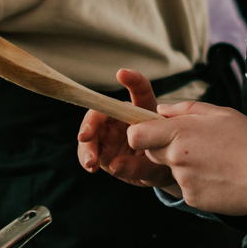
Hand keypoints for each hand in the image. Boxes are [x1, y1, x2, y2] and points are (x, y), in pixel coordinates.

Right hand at [77, 70, 174, 189]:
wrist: (157, 173)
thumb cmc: (161, 162)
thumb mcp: (156, 168)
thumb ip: (138, 167)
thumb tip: (113, 166)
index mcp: (145, 113)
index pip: (141, 91)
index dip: (133, 80)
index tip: (121, 74)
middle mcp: (124, 117)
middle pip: (104, 110)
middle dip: (91, 122)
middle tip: (85, 137)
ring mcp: (110, 131)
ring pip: (91, 129)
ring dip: (87, 145)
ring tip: (90, 162)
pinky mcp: (101, 144)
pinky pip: (88, 147)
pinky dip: (86, 156)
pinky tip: (91, 166)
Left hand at [128, 100, 246, 218]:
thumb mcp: (221, 113)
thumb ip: (185, 109)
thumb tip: (160, 110)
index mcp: (181, 132)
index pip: (136, 135)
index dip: (139, 132)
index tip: (151, 130)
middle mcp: (176, 158)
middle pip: (151, 151)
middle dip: (165, 146)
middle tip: (195, 144)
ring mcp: (183, 181)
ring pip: (171, 169)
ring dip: (184, 164)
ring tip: (214, 160)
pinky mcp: (191, 198)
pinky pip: (185, 186)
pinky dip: (197, 181)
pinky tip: (219, 176)